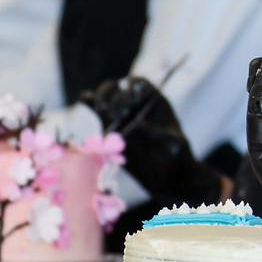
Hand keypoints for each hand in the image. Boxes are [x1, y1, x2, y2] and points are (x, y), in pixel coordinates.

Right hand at [76, 77, 223, 206]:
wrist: (166, 176)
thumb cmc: (176, 159)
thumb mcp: (174, 147)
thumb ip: (159, 136)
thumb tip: (138, 124)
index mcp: (155, 102)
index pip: (141, 85)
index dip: (133, 89)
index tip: (132, 103)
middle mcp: (136, 103)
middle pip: (120, 87)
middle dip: (115, 96)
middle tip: (115, 114)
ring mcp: (121, 113)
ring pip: (106, 95)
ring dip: (101, 99)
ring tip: (102, 111)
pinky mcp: (109, 125)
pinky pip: (97, 109)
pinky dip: (89, 101)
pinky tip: (85, 99)